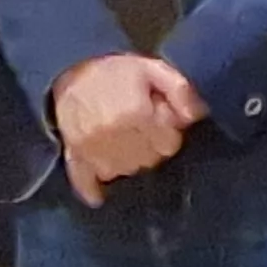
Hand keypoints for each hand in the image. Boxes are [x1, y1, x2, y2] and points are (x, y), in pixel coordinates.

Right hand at [52, 54, 204, 204]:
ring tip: (126, 140)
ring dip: (129, 161)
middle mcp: (113, 135)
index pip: (168, 145)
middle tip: (144, 130)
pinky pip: (84, 181)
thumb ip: (180, 91)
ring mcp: (91, 148)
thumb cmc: (117, 71)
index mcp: (135, 113)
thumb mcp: (154, 69)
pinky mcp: (74, 154)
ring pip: (123, 172)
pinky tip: (100, 196)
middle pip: (148, 161)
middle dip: (152, 147)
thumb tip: (196, 117)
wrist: (69, 69)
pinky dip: (93, 189)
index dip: (169, 133)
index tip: (162, 122)